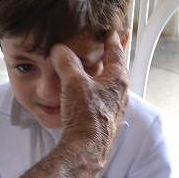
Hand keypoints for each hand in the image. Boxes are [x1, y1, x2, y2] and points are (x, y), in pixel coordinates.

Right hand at [18, 32, 127, 177]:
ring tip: (89, 71)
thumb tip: (59, 49)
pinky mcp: (106, 119)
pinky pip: (101, 99)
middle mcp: (120, 92)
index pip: (116, 51)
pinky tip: (84, 95)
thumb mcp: (72, 81)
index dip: (111, 38)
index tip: (110, 30)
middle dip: (107, 58)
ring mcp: (114, 107)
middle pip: (115, 68)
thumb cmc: (85, 114)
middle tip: (101, 49)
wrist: (86, 147)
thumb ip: (65, 61)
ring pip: (108, 85)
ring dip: (99, 76)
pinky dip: (94, 92)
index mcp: (117, 78)